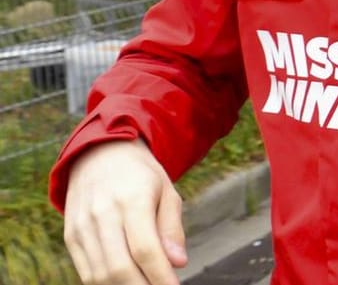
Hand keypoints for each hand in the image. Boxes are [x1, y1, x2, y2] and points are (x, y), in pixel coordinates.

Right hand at [63, 139, 187, 284]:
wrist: (99, 154)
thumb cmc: (141, 175)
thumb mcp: (167, 191)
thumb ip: (172, 228)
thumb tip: (178, 263)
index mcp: (132, 200)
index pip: (145, 249)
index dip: (160, 276)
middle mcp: (103, 214)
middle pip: (119, 267)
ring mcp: (82, 227)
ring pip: (100, 274)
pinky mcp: (70, 236)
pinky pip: (85, 271)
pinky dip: (104, 284)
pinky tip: (124, 282)